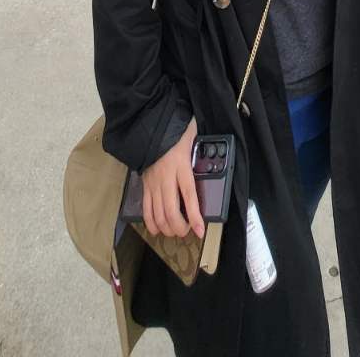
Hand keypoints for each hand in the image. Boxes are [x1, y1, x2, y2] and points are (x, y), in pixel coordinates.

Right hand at [141, 116, 203, 239]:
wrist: (151, 128)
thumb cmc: (175, 132)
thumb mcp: (192, 136)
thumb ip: (202, 147)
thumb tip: (214, 152)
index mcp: (180, 165)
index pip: (188, 195)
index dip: (194, 215)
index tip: (200, 230)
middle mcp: (166, 178)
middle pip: (171, 211)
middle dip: (180, 228)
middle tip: (187, 231)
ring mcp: (153, 184)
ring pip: (158, 214)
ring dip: (167, 228)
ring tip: (176, 231)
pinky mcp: (145, 186)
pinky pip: (145, 210)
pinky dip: (151, 224)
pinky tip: (158, 229)